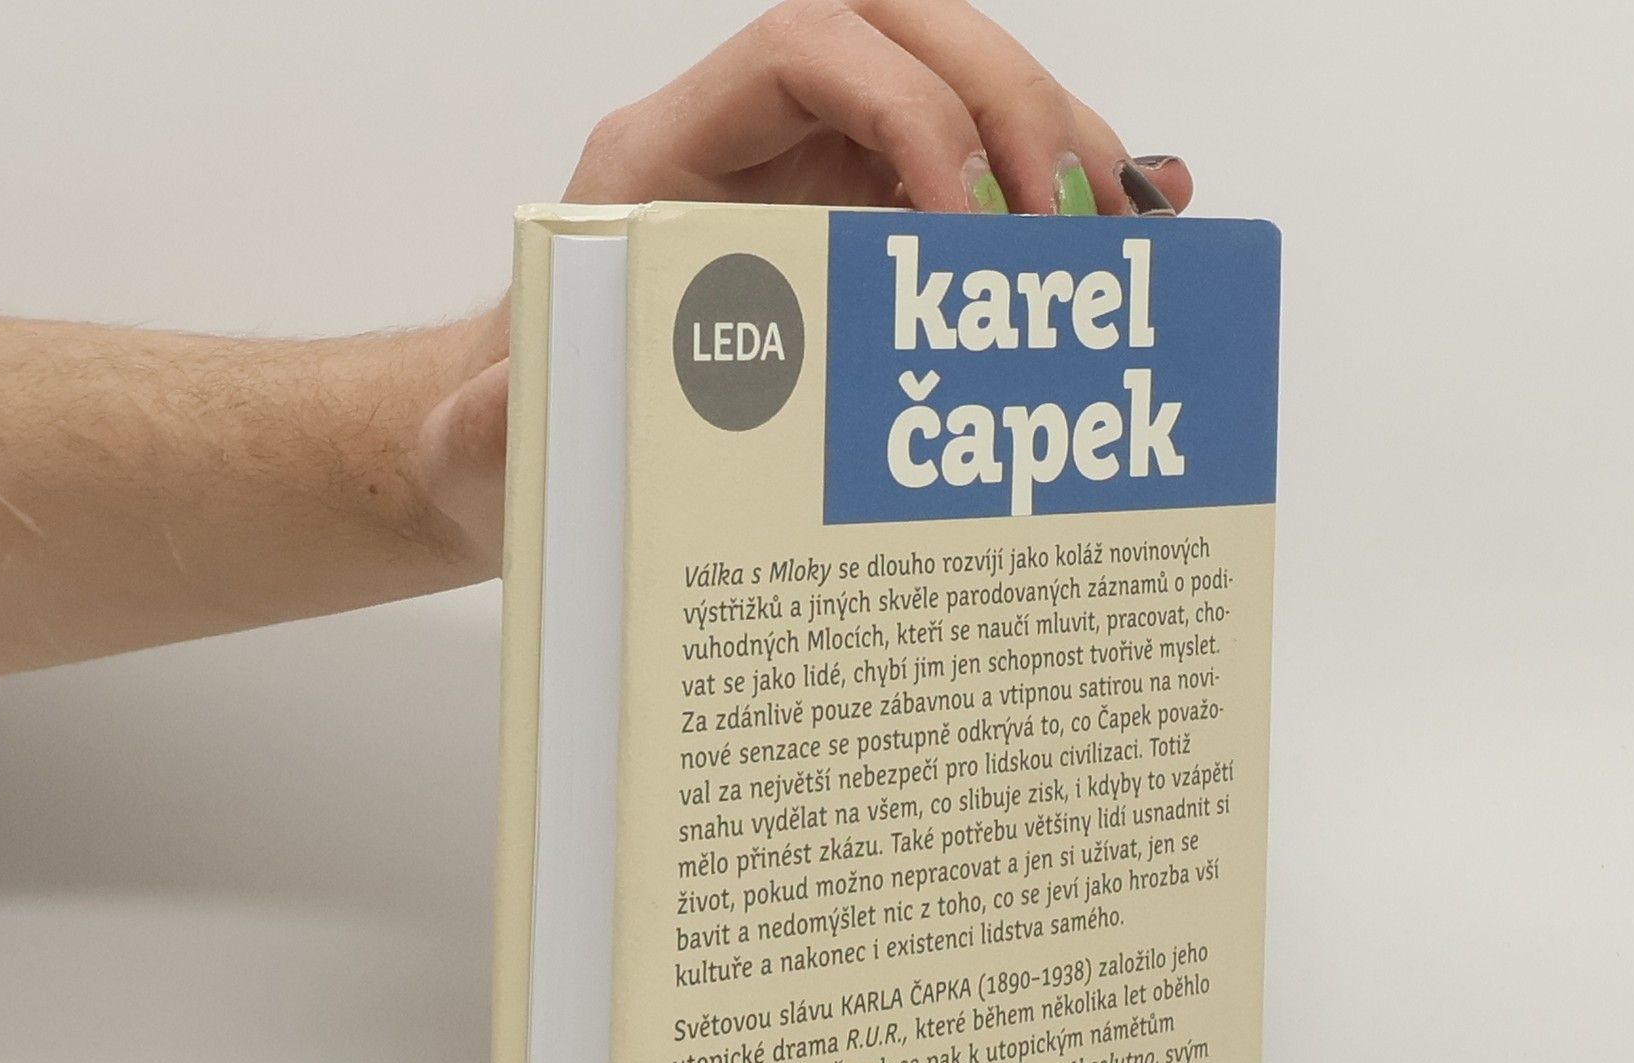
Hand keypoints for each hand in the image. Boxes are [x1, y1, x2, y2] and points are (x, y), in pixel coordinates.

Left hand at [416, 0, 1190, 569]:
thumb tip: (515, 408)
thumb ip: (498, 420)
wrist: (543, 449)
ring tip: (1128, 228)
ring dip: (1055, 140)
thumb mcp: (495, 438)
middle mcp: (756, 148)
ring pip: (961, 91)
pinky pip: (978, 180)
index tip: (963, 223)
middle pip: (909, 33)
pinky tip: (1138, 218)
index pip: (804, 45)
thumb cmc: (532, 432)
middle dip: (1007, 104)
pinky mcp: (871, 234)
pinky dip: (1055, 193)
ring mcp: (822, 181)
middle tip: (1072, 222)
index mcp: (664, 161)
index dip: (904, 105)